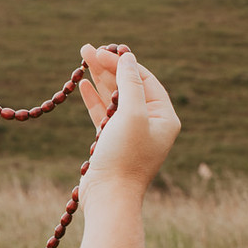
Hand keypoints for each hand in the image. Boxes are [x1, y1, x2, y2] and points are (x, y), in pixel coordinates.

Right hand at [77, 43, 179, 200]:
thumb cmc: (124, 157)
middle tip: (86, 49)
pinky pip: (104, 115)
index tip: (103, 50)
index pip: (144, 79)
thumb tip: (127, 56)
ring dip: (99, 79)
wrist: (109, 198)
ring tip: (82, 58)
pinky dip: (94, 99)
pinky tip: (83, 84)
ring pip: (114, 98)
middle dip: (108, 67)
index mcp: (165, 117)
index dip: (123, 63)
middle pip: (128, 86)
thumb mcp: (131, 114)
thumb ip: (130, 82)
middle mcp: (151, 124)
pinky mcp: (113, 143)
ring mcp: (131, 134)